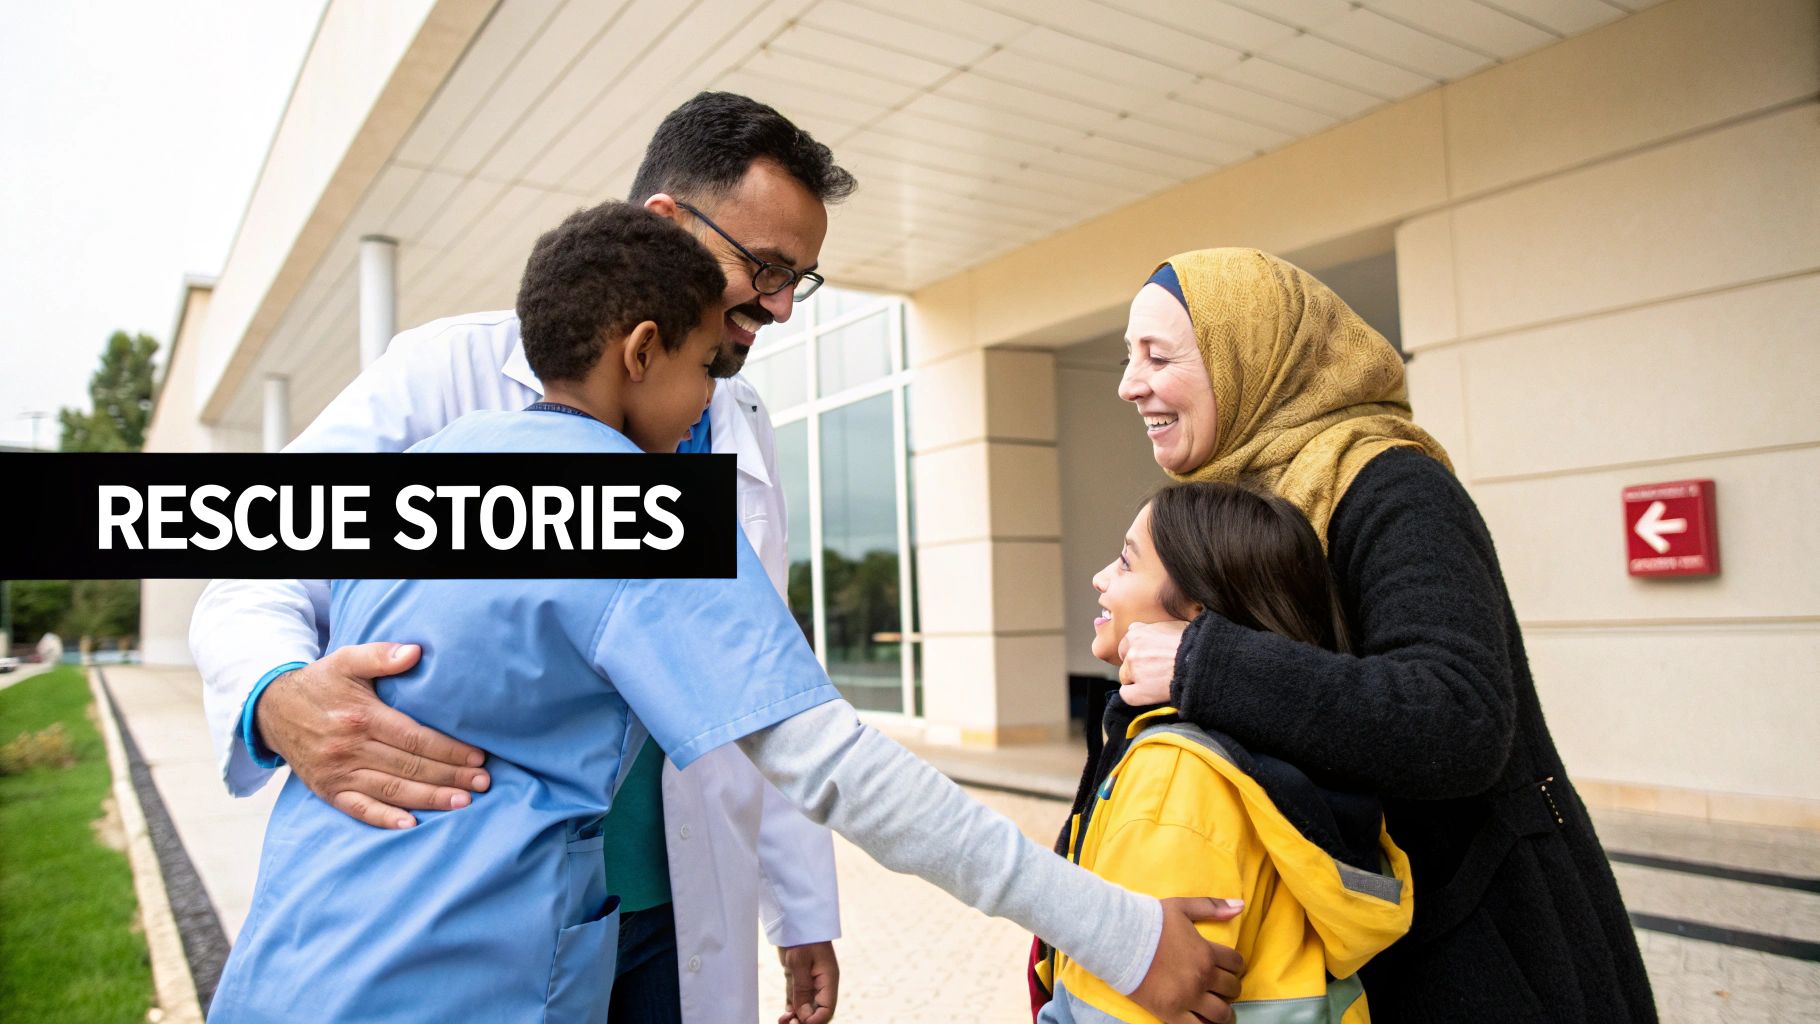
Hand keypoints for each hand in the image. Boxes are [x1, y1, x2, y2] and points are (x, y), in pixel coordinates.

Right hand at [255, 642, 489, 828]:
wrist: (272, 709)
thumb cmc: (320, 683)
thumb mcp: (346, 660)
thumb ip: (381, 655)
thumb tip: (415, 652)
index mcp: (361, 717)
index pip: (414, 738)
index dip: (449, 749)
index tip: (478, 756)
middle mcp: (349, 748)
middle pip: (409, 767)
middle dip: (450, 776)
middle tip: (483, 783)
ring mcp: (337, 773)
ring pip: (391, 790)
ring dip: (430, 799)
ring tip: (463, 802)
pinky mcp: (327, 790)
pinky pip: (358, 809)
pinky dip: (384, 819)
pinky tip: (411, 824)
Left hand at [776, 941, 838, 1023]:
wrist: (795, 919)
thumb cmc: (801, 937)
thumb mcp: (799, 962)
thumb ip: (801, 989)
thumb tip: (804, 1015)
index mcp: (828, 980)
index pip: (827, 1010)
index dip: (815, 1020)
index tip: (800, 1022)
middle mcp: (822, 984)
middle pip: (818, 1012)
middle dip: (805, 1021)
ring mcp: (810, 982)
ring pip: (806, 1008)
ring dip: (796, 1017)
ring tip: (783, 1021)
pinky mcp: (798, 979)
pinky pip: (797, 1000)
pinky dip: (791, 1009)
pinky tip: (783, 1015)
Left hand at [1117, 620, 1189, 706]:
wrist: (1203, 661)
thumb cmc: (1194, 643)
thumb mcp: (1172, 625)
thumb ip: (1150, 628)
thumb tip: (1136, 628)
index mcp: (1137, 633)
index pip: (1126, 645)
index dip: (1137, 652)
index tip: (1148, 657)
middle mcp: (1132, 651)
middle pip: (1125, 662)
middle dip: (1136, 666)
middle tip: (1153, 670)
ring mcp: (1135, 672)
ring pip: (1126, 678)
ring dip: (1137, 680)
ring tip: (1157, 681)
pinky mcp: (1139, 691)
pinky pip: (1127, 695)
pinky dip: (1136, 696)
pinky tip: (1150, 693)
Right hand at [1126, 897, 1244, 1023]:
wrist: (1118, 939)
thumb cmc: (1149, 922)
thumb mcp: (1181, 907)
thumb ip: (1212, 907)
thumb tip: (1240, 905)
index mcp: (1206, 952)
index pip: (1236, 963)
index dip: (1235, 965)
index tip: (1228, 967)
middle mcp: (1202, 977)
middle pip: (1232, 989)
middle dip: (1230, 987)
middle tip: (1221, 987)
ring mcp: (1188, 998)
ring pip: (1221, 1014)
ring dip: (1224, 1011)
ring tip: (1218, 1009)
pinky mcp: (1171, 1013)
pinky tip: (1203, 1020)